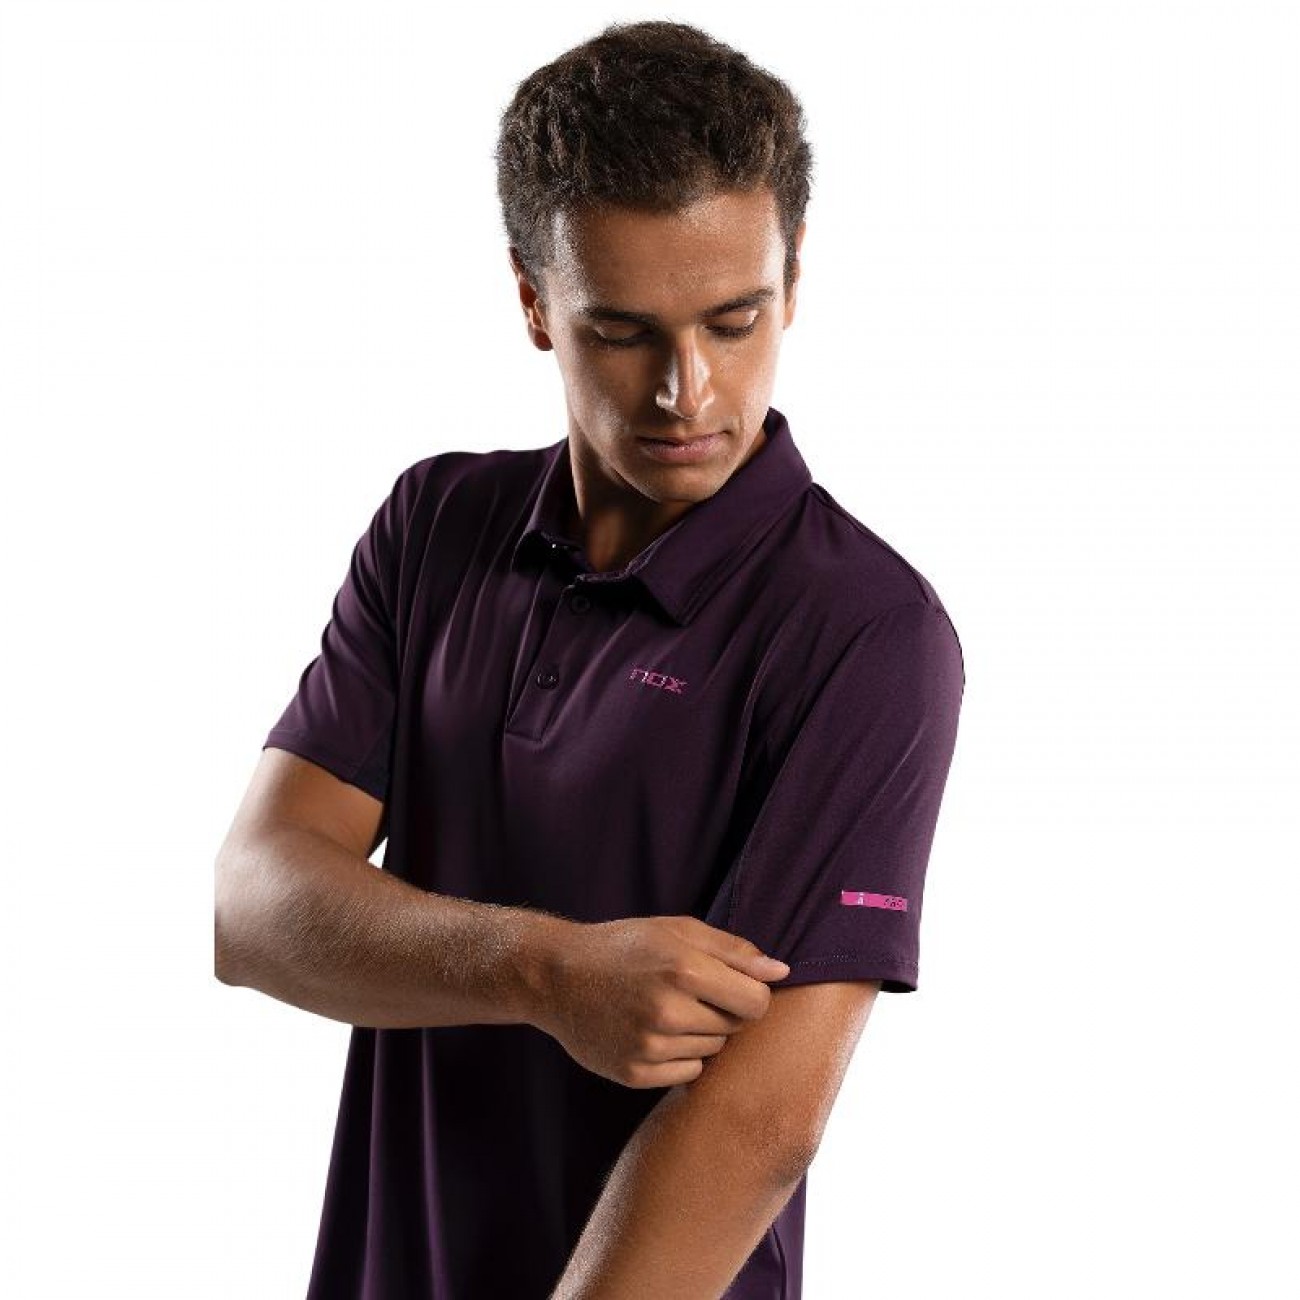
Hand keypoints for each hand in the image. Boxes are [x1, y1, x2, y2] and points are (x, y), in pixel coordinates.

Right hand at [532, 915, 789, 1087]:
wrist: (556, 976)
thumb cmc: (625, 946)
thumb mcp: (678, 930)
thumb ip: (735, 951)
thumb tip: (782, 972)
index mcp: (684, 968)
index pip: (757, 1002)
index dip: (751, 994)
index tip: (731, 986)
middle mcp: (668, 1010)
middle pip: (735, 1028)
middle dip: (722, 1011)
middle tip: (688, 994)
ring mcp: (649, 1046)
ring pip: (712, 1051)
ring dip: (700, 1033)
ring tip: (665, 1010)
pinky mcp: (634, 1074)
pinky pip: (686, 1072)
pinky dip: (678, 1056)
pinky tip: (652, 1033)